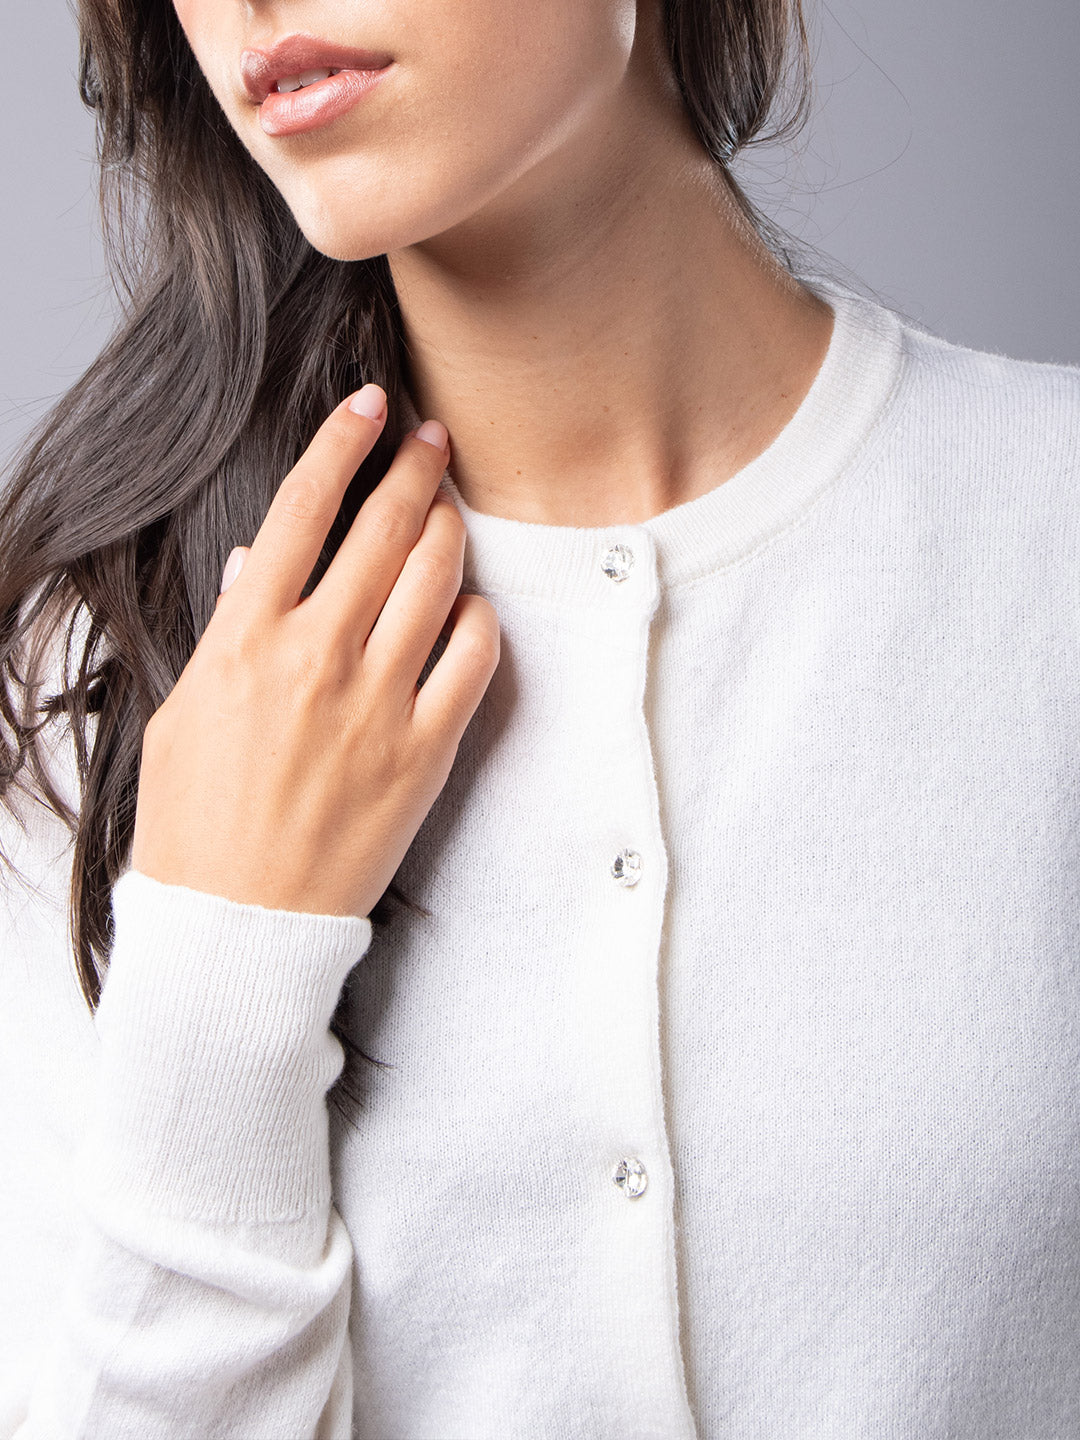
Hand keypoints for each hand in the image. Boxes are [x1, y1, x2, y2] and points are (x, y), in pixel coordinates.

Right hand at [130, 385, 499, 918]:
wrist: (238, 922)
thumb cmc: (198, 821)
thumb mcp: (185, 712)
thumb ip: (229, 632)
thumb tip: (260, 564)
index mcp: (245, 637)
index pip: (302, 507)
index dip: (342, 441)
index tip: (369, 406)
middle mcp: (315, 655)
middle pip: (383, 527)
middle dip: (415, 467)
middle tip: (433, 441)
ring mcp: (376, 702)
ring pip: (436, 578)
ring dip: (449, 530)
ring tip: (449, 514)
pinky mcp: (423, 751)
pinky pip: (473, 658)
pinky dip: (478, 620)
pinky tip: (468, 611)